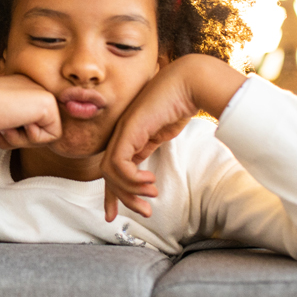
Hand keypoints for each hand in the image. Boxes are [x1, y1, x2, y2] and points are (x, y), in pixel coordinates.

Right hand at [0, 74, 61, 144]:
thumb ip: (14, 122)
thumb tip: (30, 134)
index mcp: (21, 88)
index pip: (28, 122)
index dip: (12, 133)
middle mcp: (34, 87)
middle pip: (38, 128)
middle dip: (18, 138)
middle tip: (1, 129)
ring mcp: (43, 93)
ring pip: (45, 133)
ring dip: (23, 139)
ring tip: (5, 126)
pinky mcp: (49, 103)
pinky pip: (53, 136)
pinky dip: (33, 139)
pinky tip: (17, 124)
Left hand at [101, 54, 244, 220]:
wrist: (188, 82)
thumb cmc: (179, 103)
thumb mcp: (161, 132)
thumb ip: (149, 146)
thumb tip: (145, 168)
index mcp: (127, 136)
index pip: (112, 169)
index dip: (112, 193)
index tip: (114, 214)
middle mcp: (121, 134)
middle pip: (108, 174)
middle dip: (122, 198)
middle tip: (144, 211)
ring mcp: (122, 130)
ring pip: (111, 172)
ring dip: (131, 190)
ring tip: (151, 194)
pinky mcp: (129, 130)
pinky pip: (119, 163)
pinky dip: (132, 178)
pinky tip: (150, 180)